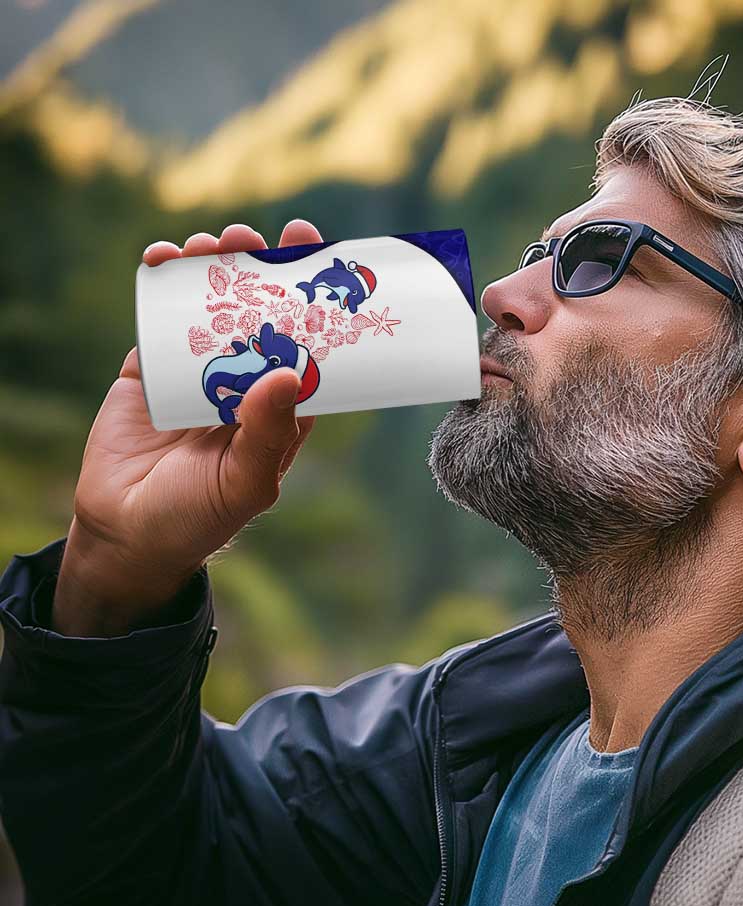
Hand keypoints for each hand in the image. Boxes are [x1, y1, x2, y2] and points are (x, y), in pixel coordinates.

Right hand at [53, 221, 321, 633]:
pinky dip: (162, 282)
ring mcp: (197, 371)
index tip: (317, 253)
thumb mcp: (246, 482)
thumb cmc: (199, 516)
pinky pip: (160, 317)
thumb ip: (268, 433)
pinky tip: (165, 257)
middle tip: (257, 236)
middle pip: (259, 311)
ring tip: (212, 243)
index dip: (312, 298)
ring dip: (213, 268)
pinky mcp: (152, 367)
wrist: (127, 533)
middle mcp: (245, 380)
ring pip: (210, 306)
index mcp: (281, 405)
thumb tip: (288, 373)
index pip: (305, 342)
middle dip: (259, 268)